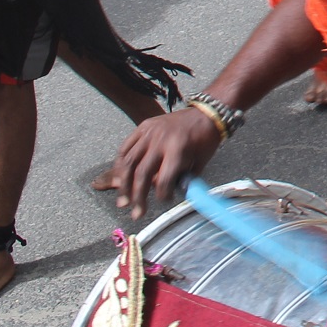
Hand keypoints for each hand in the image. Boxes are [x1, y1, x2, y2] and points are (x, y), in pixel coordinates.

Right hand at [108, 108, 225, 218]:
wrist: (205, 113)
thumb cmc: (205, 140)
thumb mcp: (200, 162)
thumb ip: (183, 180)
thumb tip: (168, 197)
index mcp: (178, 149)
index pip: (163, 180)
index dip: (162, 195)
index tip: (164, 201)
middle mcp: (161, 140)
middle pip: (141, 173)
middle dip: (137, 197)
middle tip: (136, 213)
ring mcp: (149, 132)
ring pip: (128, 162)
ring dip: (123, 185)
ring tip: (123, 201)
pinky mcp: (143, 126)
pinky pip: (125, 148)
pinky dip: (120, 165)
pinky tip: (121, 179)